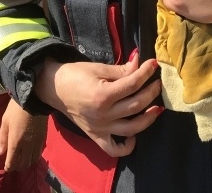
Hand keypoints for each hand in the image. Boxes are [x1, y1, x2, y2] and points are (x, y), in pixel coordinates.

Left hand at [0, 100, 47, 170]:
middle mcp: (27, 146)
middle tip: (14, 164)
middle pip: (23, 165)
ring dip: (26, 163)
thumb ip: (3, 138)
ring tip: (22, 159)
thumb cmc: (16, 109)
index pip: (12, 162)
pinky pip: (39, 154)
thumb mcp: (5, 121)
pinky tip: (30, 154)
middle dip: (17, 167)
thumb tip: (1, 153)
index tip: (6, 167)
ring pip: (32, 161)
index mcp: (15, 142)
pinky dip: (34, 157)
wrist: (34, 100)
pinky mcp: (43, 139)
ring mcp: (36, 143)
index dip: (9, 167)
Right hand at [35, 54, 161, 156]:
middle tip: (157, 83)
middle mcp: (103, 115)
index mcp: (102, 95)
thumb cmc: (74, 75)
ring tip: (157, 107)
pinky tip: (135, 134)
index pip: (132, 84)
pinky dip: (127, 146)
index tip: (153, 63)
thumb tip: (140, 63)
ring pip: (132, 129)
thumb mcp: (98, 68)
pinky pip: (114, 149)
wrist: (53, 88)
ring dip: (148, 119)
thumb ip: (121, 69)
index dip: (146, 72)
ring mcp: (100, 128)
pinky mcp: (96, 136)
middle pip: (136, 105)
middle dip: (151, 92)